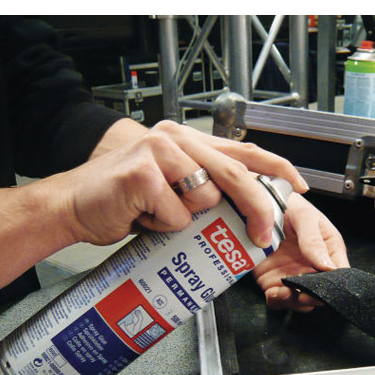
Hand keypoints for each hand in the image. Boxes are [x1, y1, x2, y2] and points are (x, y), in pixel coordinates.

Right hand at [57, 120, 308, 247]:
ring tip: (160, 216)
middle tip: (265, 235)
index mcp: (189, 141)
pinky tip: (142, 218)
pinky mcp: (142, 173)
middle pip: (235, 174)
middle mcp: (177, 138)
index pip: (245, 151)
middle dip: (259, 209)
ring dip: (187, 221)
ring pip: (205, 198)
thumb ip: (207, 190)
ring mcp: (158, 152)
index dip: (278, 169)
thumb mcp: (173, 190)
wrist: (74, 206)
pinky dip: (163, 228)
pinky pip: (177, 215)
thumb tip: (251, 211)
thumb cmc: (127, 201)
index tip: (301, 188)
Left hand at [253, 193, 348, 311]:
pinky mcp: (273, 280)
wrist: (257, 205)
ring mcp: (293, 275)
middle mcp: (312, 266)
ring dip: (293, 300)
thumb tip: (328, 266)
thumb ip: (314, 240)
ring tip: (285, 291)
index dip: (333, 286)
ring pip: (299, 300)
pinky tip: (274, 292)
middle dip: (311, 297)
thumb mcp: (304, 216)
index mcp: (328, 251)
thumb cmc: (287, 205)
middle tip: (302, 293)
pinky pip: (277, 299)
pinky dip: (276, 300)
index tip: (322, 287)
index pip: (339, 275)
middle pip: (319, 293)